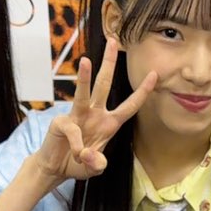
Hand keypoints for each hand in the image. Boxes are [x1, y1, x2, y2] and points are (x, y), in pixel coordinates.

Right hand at [31, 46, 158, 192]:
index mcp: (109, 123)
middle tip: (113, 41)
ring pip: (83, 92)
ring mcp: (77, 115)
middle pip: (104, 84)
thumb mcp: (94, 168)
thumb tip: (92, 156)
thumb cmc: (78, 163)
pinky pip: (73, 132)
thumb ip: (98, 164)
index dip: (143, 91)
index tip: (155, 74)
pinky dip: (77, 147)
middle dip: (109, 63)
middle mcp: (95, 114)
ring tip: (86, 61)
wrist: (55, 168)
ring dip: (85, 77)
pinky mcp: (62, 122)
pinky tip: (76, 154)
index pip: (130, 105)